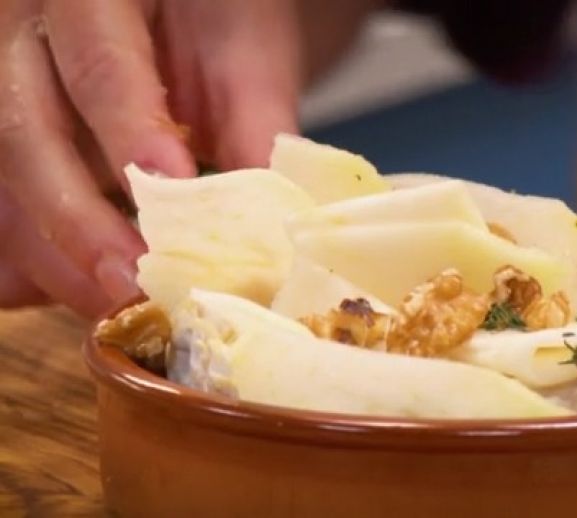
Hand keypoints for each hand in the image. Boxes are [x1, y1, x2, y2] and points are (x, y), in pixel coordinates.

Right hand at [0, 0, 305, 316]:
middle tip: (134, 286)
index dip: (128, 129)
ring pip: (4, 184)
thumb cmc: (213, 17)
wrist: (173, 11)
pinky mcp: (8, 150)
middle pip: (24, 134)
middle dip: (78, 223)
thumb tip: (271, 220)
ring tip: (119, 308)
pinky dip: (33, 263)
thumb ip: (254, 119)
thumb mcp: (245, 49)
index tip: (170, 189)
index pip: (98, 62)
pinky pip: (0, 215)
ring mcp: (1, 95)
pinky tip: (81, 292)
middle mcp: (18, 38)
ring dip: (54, 258)